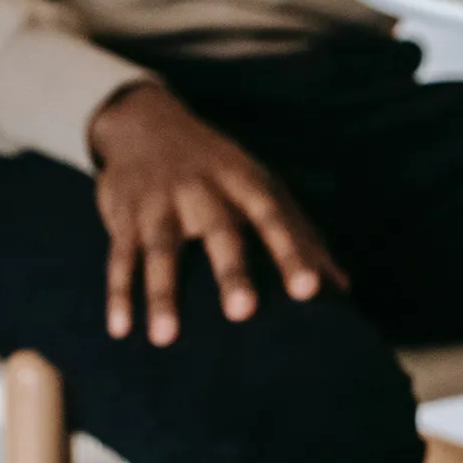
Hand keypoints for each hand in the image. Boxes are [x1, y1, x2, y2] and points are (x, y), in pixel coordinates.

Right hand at [87, 84, 347, 345]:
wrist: (147, 123)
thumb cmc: (221, 169)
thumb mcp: (263, 188)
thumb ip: (302, 235)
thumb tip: (343, 289)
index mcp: (245, 182)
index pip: (274, 217)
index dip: (293, 252)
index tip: (310, 290)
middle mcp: (202, 189)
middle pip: (219, 231)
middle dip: (231, 272)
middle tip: (244, 313)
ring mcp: (159, 202)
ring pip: (161, 249)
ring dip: (162, 293)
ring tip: (166, 339)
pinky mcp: (124, 216)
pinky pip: (119, 257)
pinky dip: (118, 293)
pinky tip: (120, 330)